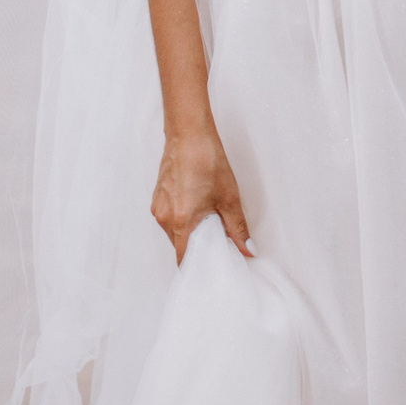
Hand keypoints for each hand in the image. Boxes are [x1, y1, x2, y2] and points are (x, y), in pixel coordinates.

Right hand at [151, 128, 251, 262]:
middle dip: (198, 249)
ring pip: (174, 231)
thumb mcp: (229, 198)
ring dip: (191, 232)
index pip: (184, 259)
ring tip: (211, 223)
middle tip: (219, 246)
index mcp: (179, 221)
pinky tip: (199, 208)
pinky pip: (169, 217)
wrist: (189, 134)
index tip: (212, 270)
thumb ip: (238, 229)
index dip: (198, 268)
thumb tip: (247, 251)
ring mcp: (158, 207)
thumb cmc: (207, 161)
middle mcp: (163, 217)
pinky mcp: (158, 197)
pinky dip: (183, 219)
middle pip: (179, 246)